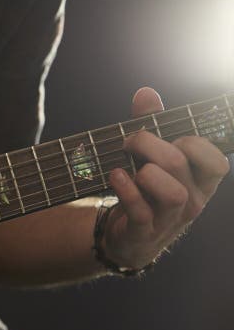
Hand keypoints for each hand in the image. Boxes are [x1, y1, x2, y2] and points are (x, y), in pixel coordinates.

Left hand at [103, 87, 229, 269]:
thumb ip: (151, 126)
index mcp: (200, 182)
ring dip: (144, 172)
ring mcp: (169, 220)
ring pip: (172, 193)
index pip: (215, 161)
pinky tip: (115, 176)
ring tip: (127, 167)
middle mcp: (192, 201)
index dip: (193, 143)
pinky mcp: (144, 232)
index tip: (169, 137)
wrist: (127, 236)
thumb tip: (146, 93)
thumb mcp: (151, 158)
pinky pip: (141, 211)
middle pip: (180, 165)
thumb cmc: (145, 190)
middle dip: (149, 145)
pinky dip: (125, 190)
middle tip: (129, 143)